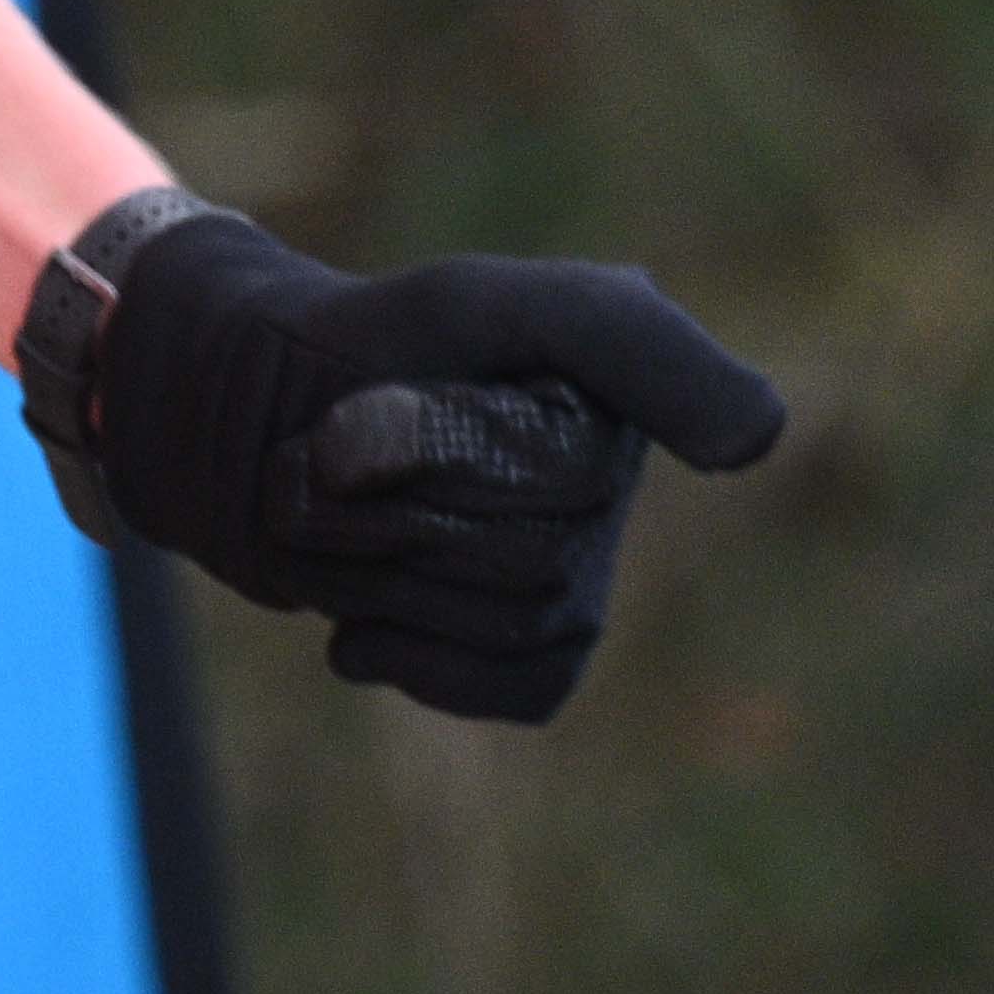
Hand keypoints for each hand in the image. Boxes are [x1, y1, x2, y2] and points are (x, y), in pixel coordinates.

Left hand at [32, 192, 783, 723]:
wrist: (234, 429)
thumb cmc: (351, 348)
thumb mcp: (473, 306)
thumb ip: (623, 337)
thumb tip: (760, 440)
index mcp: (618, 388)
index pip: (557, 467)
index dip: (430, 452)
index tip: (353, 415)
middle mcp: (611, 475)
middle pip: (532, 557)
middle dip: (399, 519)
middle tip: (333, 462)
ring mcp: (572, 566)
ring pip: (513, 621)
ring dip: (389, 577)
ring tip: (347, 521)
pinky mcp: (524, 647)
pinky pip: (525, 688)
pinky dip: (426, 665)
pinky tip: (362, 625)